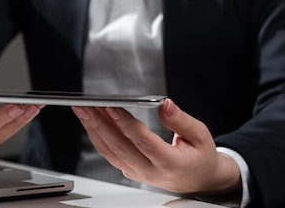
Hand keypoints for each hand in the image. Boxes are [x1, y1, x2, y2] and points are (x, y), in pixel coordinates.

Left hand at [72, 99, 240, 194]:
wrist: (201, 180)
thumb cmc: (200, 156)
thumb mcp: (201, 135)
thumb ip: (181, 120)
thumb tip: (165, 104)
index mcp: (171, 163)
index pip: (143, 141)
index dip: (125, 123)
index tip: (111, 106)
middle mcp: (151, 172)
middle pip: (120, 147)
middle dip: (100, 124)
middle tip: (86, 106)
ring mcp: (139, 174)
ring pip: (110, 153)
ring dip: (94, 130)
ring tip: (83, 110)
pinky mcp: (131, 172)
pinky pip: (110, 155)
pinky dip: (98, 138)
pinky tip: (91, 122)